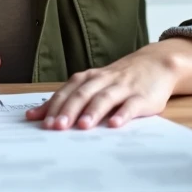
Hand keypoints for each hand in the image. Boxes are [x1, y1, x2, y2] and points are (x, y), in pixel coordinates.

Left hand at [25, 37, 191, 129]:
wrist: (156, 64)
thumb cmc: (118, 79)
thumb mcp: (93, 85)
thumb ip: (67, 99)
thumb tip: (35, 116)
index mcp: (89, 78)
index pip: (67, 92)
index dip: (54, 106)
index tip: (41, 122)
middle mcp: (104, 80)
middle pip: (83, 94)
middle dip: (69, 110)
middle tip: (57, 127)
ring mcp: (123, 88)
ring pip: (105, 98)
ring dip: (93, 112)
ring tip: (83, 126)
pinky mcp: (142, 97)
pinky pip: (131, 105)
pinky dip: (123, 114)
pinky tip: (115, 124)